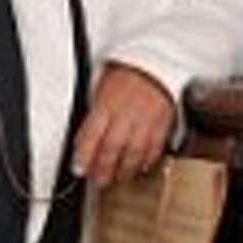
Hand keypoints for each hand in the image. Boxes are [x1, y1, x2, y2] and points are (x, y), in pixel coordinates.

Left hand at [72, 63, 174, 186]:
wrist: (155, 63)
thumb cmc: (125, 75)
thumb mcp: (100, 88)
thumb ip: (94, 114)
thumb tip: (84, 140)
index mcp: (106, 104)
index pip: (91, 135)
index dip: (84, 156)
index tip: (79, 169)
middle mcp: (125, 113)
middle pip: (112, 148)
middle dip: (103, 169)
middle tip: (99, 180)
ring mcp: (145, 120)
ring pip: (134, 152)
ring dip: (125, 170)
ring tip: (118, 177)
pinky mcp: (163, 123)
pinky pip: (155, 148)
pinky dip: (148, 161)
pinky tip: (141, 167)